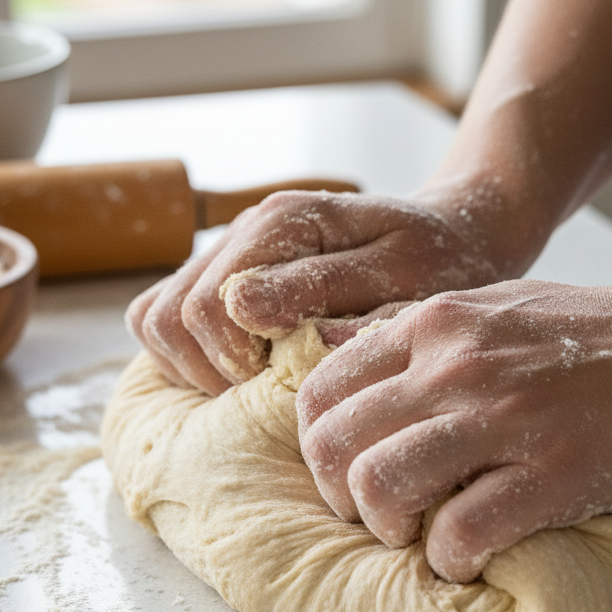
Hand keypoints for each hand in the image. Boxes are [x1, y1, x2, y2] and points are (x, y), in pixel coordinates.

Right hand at [126, 188, 529, 395]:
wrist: (455, 235)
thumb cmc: (439, 262)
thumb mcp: (402, 276)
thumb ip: (323, 287)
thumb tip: (241, 308)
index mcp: (282, 223)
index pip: (205, 309)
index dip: (232, 363)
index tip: (279, 381)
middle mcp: (244, 230)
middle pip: (169, 318)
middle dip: (212, 370)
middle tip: (270, 388)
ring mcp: (230, 252)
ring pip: (156, 318)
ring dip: (194, 365)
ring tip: (255, 381)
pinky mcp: (227, 276)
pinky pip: (165, 317)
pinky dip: (187, 354)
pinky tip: (241, 369)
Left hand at [296, 280, 611, 582]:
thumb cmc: (597, 334)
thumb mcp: (494, 305)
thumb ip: (416, 333)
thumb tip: (338, 358)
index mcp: (436, 324)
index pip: (321, 390)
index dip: (319, 444)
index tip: (348, 471)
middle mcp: (455, 366)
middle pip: (334, 445)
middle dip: (338, 495)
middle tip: (374, 514)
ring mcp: (503, 419)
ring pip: (380, 488)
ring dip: (385, 527)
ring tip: (417, 534)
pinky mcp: (551, 475)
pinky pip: (460, 534)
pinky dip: (451, 558)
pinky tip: (470, 554)